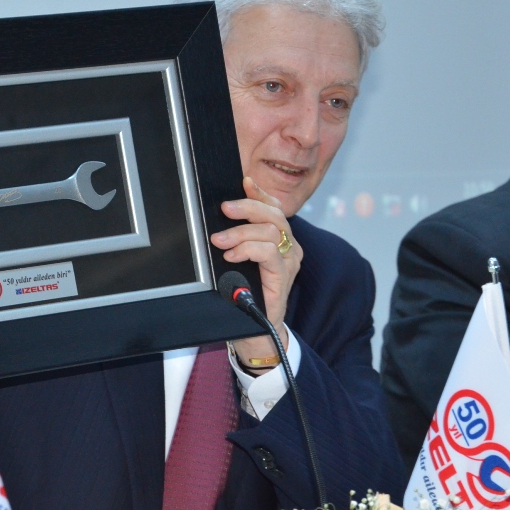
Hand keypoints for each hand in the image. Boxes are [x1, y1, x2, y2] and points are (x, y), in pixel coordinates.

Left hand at [210, 176, 302, 365]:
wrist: (253, 327)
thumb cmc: (243, 292)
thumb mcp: (237, 258)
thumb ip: (236, 238)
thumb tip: (220, 215)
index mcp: (280, 239)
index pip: (274, 208)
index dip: (260, 193)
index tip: (244, 181)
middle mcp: (290, 247)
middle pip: (274, 214)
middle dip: (247, 207)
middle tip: (224, 209)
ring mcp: (289, 262)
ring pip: (271, 231)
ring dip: (241, 232)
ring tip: (220, 241)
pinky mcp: (284, 276)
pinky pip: (269, 252)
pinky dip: (248, 249)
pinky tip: (232, 255)